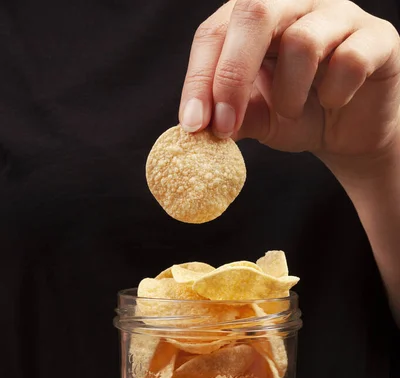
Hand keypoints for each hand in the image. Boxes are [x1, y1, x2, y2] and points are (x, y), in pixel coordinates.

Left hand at [179, 0, 399, 166]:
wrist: (349, 135)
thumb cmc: (300, 117)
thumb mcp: (257, 120)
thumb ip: (231, 117)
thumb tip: (199, 127)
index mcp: (255, 20)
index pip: (215, 32)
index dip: (199, 78)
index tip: (193, 125)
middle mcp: (295, 5)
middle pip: (254, 13)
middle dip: (232, 75)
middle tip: (225, 125)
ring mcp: (337, 15)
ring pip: (301, 40)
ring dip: (288, 93)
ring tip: (290, 113)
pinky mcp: (376, 37)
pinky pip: (350, 59)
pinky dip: (335, 93)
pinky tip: (334, 104)